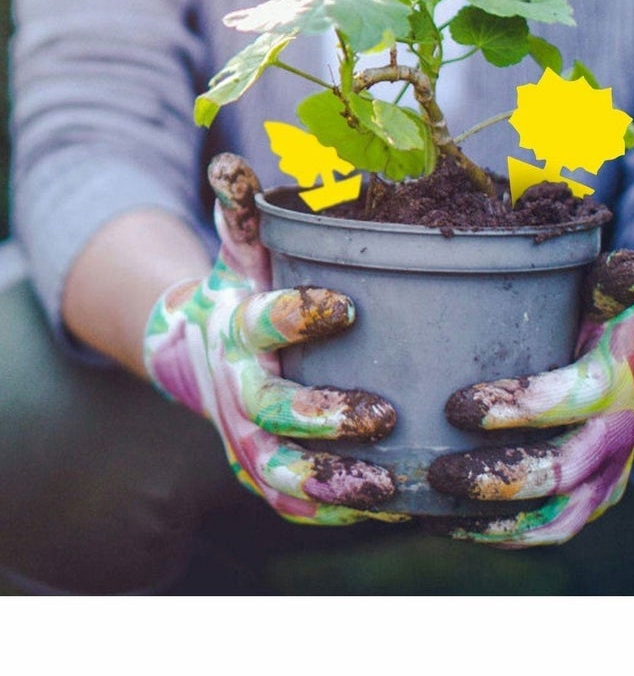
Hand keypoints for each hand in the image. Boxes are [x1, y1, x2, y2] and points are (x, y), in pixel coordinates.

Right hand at [144, 153, 402, 526]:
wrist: (202, 351)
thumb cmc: (245, 288)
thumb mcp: (243, 248)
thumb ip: (243, 209)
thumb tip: (229, 163)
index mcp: (239, 327)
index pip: (261, 323)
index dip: (297, 316)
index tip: (346, 306)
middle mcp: (237, 388)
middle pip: (269, 411)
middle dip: (322, 414)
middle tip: (383, 413)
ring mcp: (246, 437)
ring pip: (279, 471)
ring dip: (330, 481)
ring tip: (388, 482)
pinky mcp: (262, 471)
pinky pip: (291, 504)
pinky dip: (332, 512)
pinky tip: (387, 506)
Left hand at [428, 251, 633, 545]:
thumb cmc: (600, 322)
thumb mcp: (604, 294)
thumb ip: (607, 282)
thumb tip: (625, 262)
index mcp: (615, 379)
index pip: (574, 398)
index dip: (520, 406)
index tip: (458, 405)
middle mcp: (616, 438)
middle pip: (560, 471)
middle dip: (498, 475)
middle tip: (438, 470)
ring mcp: (605, 478)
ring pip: (553, 515)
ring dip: (492, 516)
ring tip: (433, 503)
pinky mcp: (589, 504)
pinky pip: (547, 533)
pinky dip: (499, 535)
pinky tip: (445, 523)